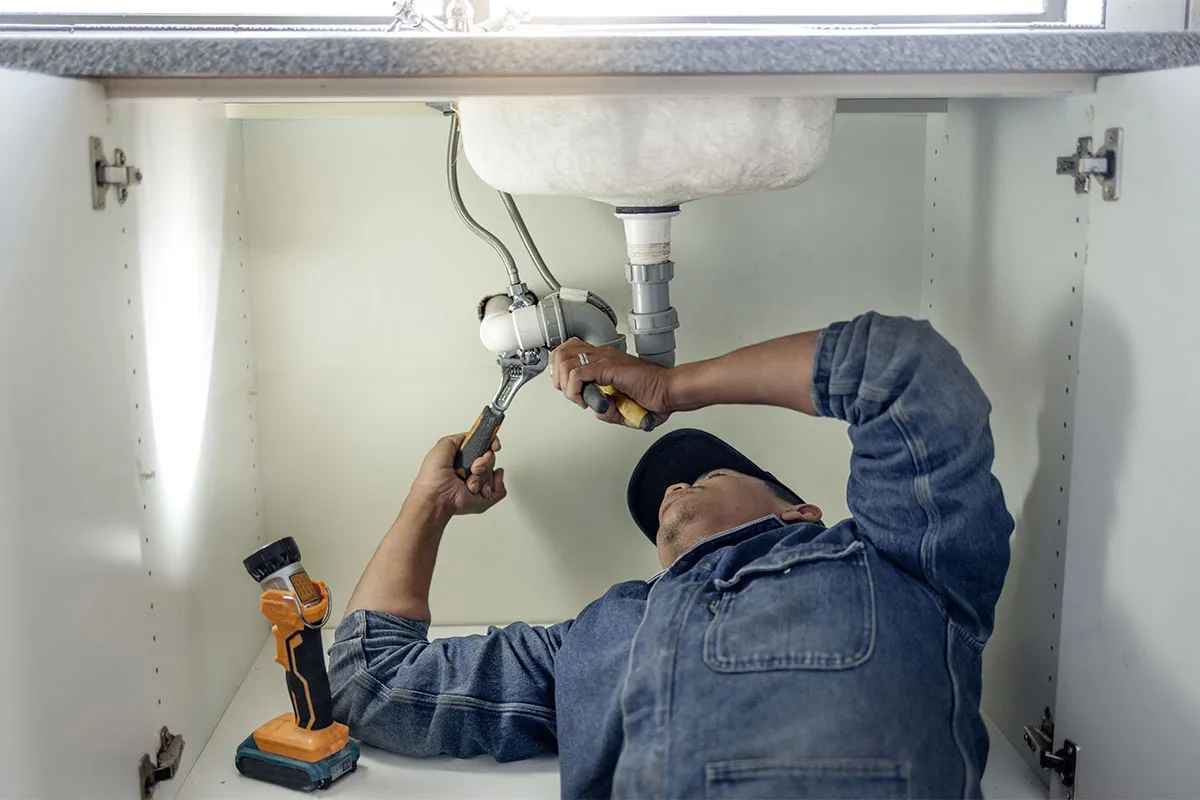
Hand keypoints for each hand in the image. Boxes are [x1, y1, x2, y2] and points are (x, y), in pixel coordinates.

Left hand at [409, 434, 506, 516]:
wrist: (436, 497)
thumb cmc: (433, 478)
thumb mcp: (442, 446)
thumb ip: (458, 438)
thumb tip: (472, 434)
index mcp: (463, 459)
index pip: (483, 447)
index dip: (490, 444)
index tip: (493, 445)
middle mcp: (471, 470)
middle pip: (490, 458)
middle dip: (484, 461)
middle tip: (473, 467)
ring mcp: (479, 483)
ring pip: (493, 473)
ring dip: (482, 476)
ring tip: (470, 482)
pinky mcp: (484, 497)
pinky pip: (500, 490)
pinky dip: (493, 486)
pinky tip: (481, 487)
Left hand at [550, 338, 673, 427]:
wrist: (669, 391)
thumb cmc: (654, 396)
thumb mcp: (624, 408)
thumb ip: (607, 409)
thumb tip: (596, 409)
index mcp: (606, 359)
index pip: (570, 352)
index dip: (562, 372)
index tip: (570, 391)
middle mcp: (603, 355)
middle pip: (562, 353)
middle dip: (559, 378)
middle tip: (572, 395)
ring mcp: (604, 359)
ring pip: (565, 363)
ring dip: (567, 387)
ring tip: (580, 399)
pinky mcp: (607, 368)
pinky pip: (577, 374)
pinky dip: (575, 391)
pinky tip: (586, 400)